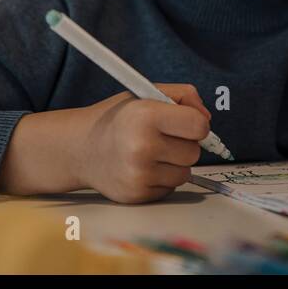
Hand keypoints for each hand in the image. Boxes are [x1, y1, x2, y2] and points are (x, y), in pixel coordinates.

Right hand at [73, 83, 211, 203]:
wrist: (80, 148)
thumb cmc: (118, 119)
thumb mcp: (145, 93)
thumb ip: (183, 96)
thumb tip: (207, 119)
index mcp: (146, 116)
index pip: (198, 126)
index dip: (197, 124)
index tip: (187, 123)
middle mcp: (142, 146)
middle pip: (194, 152)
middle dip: (184, 144)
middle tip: (161, 137)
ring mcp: (139, 174)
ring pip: (185, 172)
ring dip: (174, 163)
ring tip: (151, 153)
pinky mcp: (137, 195)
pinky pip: (170, 188)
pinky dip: (162, 178)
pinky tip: (143, 167)